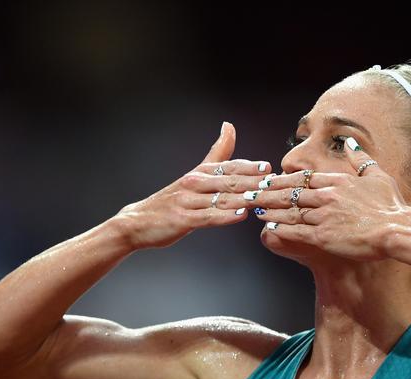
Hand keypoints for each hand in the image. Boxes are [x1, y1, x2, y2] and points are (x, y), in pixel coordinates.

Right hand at [116, 122, 272, 249]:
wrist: (138, 221)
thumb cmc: (173, 200)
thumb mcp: (195, 173)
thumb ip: (217, 153)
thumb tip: (229, 126)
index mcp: (201, 172)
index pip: (230, 166)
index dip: (250, 167)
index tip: (269, 167)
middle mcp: (195, 182)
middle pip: (230, 180)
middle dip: (253, 182)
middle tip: (273, 184)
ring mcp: (189, 201)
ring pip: (222, 198)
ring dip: (244, 198)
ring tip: (263, 199)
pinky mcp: (183, 219)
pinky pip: (209, 217)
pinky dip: (226, 215)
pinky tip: (241, 215)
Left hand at [249, 145, 407, 260]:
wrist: (396, 230)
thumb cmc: (390, 205)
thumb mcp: (377, 176)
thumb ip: (360, 159)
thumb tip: (349, 143)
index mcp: (337, 181)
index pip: (303, 178)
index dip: (283, 179)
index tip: (269, 179)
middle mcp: (327, 196)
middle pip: (290, 192)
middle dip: (268, 192)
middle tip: (251, 191)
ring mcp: (323, 216)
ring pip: (289, 211)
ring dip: (269, 209)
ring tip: (253, 207)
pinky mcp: (323, 236)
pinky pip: (296, 231)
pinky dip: (280, 228)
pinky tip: (268, 226)